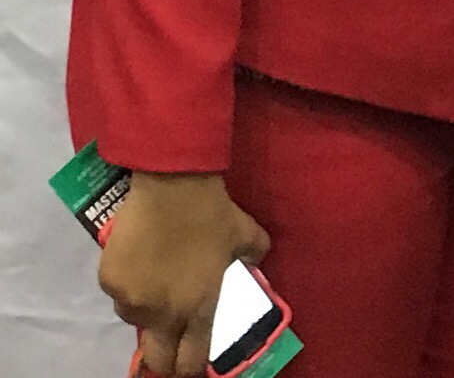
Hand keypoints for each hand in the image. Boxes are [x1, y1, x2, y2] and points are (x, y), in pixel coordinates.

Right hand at [98, 172, 268, 377]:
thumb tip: (253, 262)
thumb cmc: (212, 211)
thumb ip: (253, 254)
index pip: (191, 361)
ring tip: (158, 274)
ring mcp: (132, 301)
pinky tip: (141, 255)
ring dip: (147, 307)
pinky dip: (129, 281)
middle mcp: (163, 314)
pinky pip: (119, 292)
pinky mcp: (110, 282)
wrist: (173, 185)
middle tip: (165, 344)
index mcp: (199, 307)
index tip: (188, 370)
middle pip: (157, 361)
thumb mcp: (246, 233)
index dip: (189, 371)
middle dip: (161, 361)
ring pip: (136, 319)